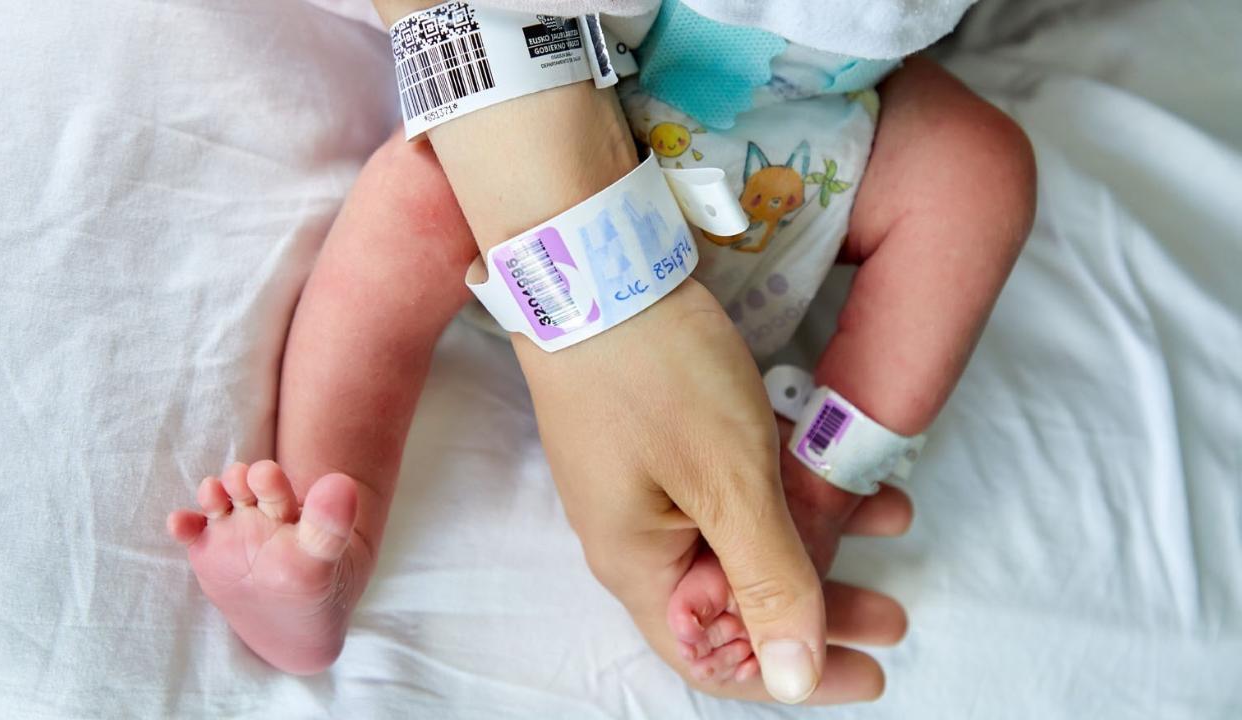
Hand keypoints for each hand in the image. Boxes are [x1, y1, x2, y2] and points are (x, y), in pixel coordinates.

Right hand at [519, 280, 905, 703]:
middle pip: (735, 601)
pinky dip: (789, 484)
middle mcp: (636, 534)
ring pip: (741, 535)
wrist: (591, 260)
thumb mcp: (728, 483)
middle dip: (820, 609)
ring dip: (816, 536)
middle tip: (893, 613)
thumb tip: (793, 681)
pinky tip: (839, 462)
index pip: (716, 659)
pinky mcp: (660, 434)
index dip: (794, 676)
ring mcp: (647, 481)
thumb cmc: (655, 371)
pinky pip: (731, 484)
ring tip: (889, 519)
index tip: (871, 673)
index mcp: (640, 563)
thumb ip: (768, 581)